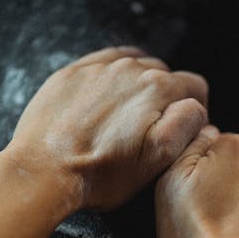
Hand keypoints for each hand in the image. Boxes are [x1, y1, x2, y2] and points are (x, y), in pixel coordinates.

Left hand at [7, 46, 208, 211]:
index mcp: (157, 89)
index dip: (195, 111)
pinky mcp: (71, 73)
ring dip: (138, 87)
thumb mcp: (158, 159)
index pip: (195, 86)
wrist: (43, 171)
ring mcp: (97, 67)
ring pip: (134, 66)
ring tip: (125, 119)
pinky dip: (110, 78)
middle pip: (165, 74)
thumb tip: (196, 107)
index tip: (181, 132)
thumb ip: (186, 125)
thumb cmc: (101, 173)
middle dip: (166, 98)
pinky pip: (102, 64)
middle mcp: (129, 68)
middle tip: (150, 130)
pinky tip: (104, 103)